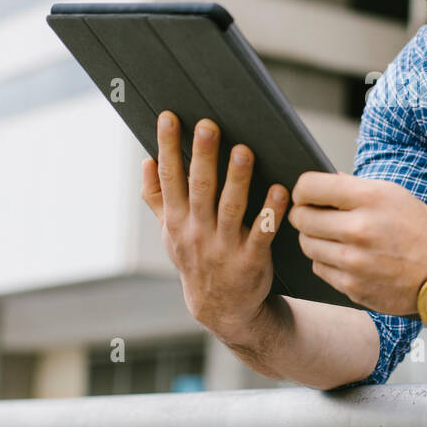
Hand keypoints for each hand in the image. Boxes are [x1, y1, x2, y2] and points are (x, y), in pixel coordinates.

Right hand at [140, 111, 287, 342]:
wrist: (222, 309)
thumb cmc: (197, 260)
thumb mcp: (170, 233)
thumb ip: (157, 198)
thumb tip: (146, 161)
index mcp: (176, 220)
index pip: (170, 177)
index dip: (168, 146)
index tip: (169, 116)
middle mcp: (197, 231)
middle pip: (200, 188)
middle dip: (203, 156)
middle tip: (208, 124)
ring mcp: (224, 247)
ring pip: (231, 208)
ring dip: (237, 179)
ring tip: (244, 150)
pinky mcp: (251, 260)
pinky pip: (262, 233)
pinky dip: (270, 213)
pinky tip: (280, 191)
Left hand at [287, 173, 426, 315]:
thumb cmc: (417, 227)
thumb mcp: (390, 194)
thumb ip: (351, 188)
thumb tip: (315, 186)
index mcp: (370, 198)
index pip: (309, 187)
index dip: (303, 190)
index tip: (306, 195)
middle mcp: (360, 229)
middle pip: (302, 218)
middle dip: (304, 215)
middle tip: (314, 216)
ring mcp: (355, 262)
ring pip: (307, 245)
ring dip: (314, 239)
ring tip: (332, 237)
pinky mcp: (353, 287)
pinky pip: (320, 269)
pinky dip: (327, 262)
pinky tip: (345, 257)